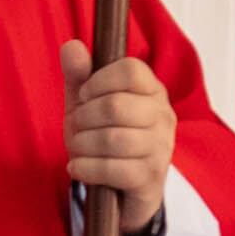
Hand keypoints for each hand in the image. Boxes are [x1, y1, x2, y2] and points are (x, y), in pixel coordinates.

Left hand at [60, 45, 175, 235]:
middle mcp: (164, 117)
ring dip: (82, 145)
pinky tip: (77, 168)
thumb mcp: (87, 105)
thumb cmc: (104, 138)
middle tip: (78, 128)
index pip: (130, 70)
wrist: (120, 190)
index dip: (98, 81)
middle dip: (84, 118)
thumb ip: (79, 75)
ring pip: (113, 139)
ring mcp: (161, 149)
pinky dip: (86, 168)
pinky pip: (114, 169)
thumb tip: (71, 45)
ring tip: (77, 149)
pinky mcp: (151, 178)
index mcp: (152, 91)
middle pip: (116, 105)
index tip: (84, 96)